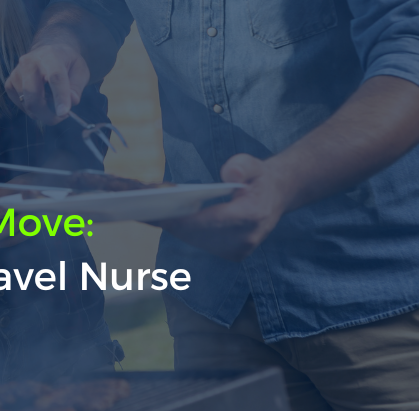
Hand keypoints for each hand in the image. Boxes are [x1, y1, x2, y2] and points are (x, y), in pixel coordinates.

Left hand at [0, 174, 49, 248]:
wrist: (68, 189)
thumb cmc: (40, 184)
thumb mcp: (24, 182)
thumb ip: (7, 193)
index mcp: (20, 184)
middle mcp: (28, 197)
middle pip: (2, 211)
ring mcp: (36, 212)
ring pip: (13, 226)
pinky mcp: (43, 224)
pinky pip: (23, 235)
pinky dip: (9, 241)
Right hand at [5, 42, 89, 123]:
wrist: (48, 52)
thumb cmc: (66, 63)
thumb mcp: (80, 71)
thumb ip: (77, 87)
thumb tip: (71, 101)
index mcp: (51, 56)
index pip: (55, 78)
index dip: (60, 97)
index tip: (64, 113)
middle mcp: (29, 62)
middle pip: (34, 95)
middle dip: (47, 114)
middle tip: (60, 117)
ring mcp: (16, 73)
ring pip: (26, 103)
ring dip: (41, 112)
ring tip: (52, 104)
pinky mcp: (9, 83)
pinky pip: (19, 104)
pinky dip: (31, 109)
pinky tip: (39, 101)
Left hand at [156, 154, 290, 260]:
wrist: (277, 195)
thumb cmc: (258, 178)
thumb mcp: (253, 164)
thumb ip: (242, 166)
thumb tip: (228, 174)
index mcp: (252, 216)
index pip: (211, 221)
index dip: (183, 220)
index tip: (158, 214)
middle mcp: (246, 238)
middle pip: (198, 234)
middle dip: (169, 222)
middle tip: (141, 210)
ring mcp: (240, 250)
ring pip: (195, 241)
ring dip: (171, 228)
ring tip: (144, 213)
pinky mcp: (233, 254)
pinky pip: (200, 244)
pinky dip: (181, 231)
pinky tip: (162, 219)